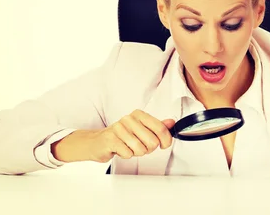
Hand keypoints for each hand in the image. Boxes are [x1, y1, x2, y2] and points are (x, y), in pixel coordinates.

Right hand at [52, 110, 175, 162]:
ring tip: (129, 148)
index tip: (164, 145)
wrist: (97, 142)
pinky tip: (120, 150)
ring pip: (140, 149)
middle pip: (152, 142)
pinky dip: (126, 155)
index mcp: (139, 114)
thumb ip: (157, 126)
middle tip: (140, 146)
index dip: (166, 141)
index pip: (161, 128)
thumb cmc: (121, 136)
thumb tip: (172, 123)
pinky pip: (128, 153)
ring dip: (137, 153)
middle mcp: (129, 119)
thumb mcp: (141, 129)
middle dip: (148, 149)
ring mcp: (119, 128)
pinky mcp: (110, 139)